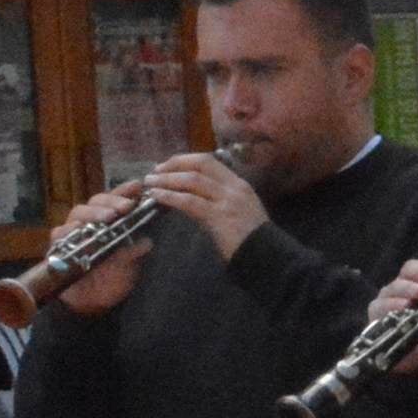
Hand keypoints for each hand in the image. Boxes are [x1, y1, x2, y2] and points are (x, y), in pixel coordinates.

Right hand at [51, 186, 147, 315]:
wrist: (91, 304)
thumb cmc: (111, 280)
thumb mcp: (127, 268)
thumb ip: (133, 254)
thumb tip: (147, 242)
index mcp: (108, 223)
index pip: (115, 200)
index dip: (124, 191)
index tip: (138, 186)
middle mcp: (89, 223)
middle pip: (96, 202)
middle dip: (111, 201)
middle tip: (125, 207)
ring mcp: (72, 232)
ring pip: (79, 213)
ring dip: (94, 213)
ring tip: (109, 217)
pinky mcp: (58, 246)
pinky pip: (61, 233)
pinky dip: (70, 230)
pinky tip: (80, 230)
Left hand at [147, 147, 267, 261]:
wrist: (267, 257)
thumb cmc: (252, 240)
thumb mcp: (237, 213)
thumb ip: (217, 202)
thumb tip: (191, 198)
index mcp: (238, 184)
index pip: (209, 162)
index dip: (185, 160)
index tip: (168, 165)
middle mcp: (234, 187)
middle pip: (200, 164)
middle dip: (174, 165)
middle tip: (155, 172)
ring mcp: (228, 200)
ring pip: (193, 180)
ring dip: (168, 179)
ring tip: (150, 183)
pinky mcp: (220, 216)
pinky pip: (190, 202)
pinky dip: (171, 197)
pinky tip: (158, 197)